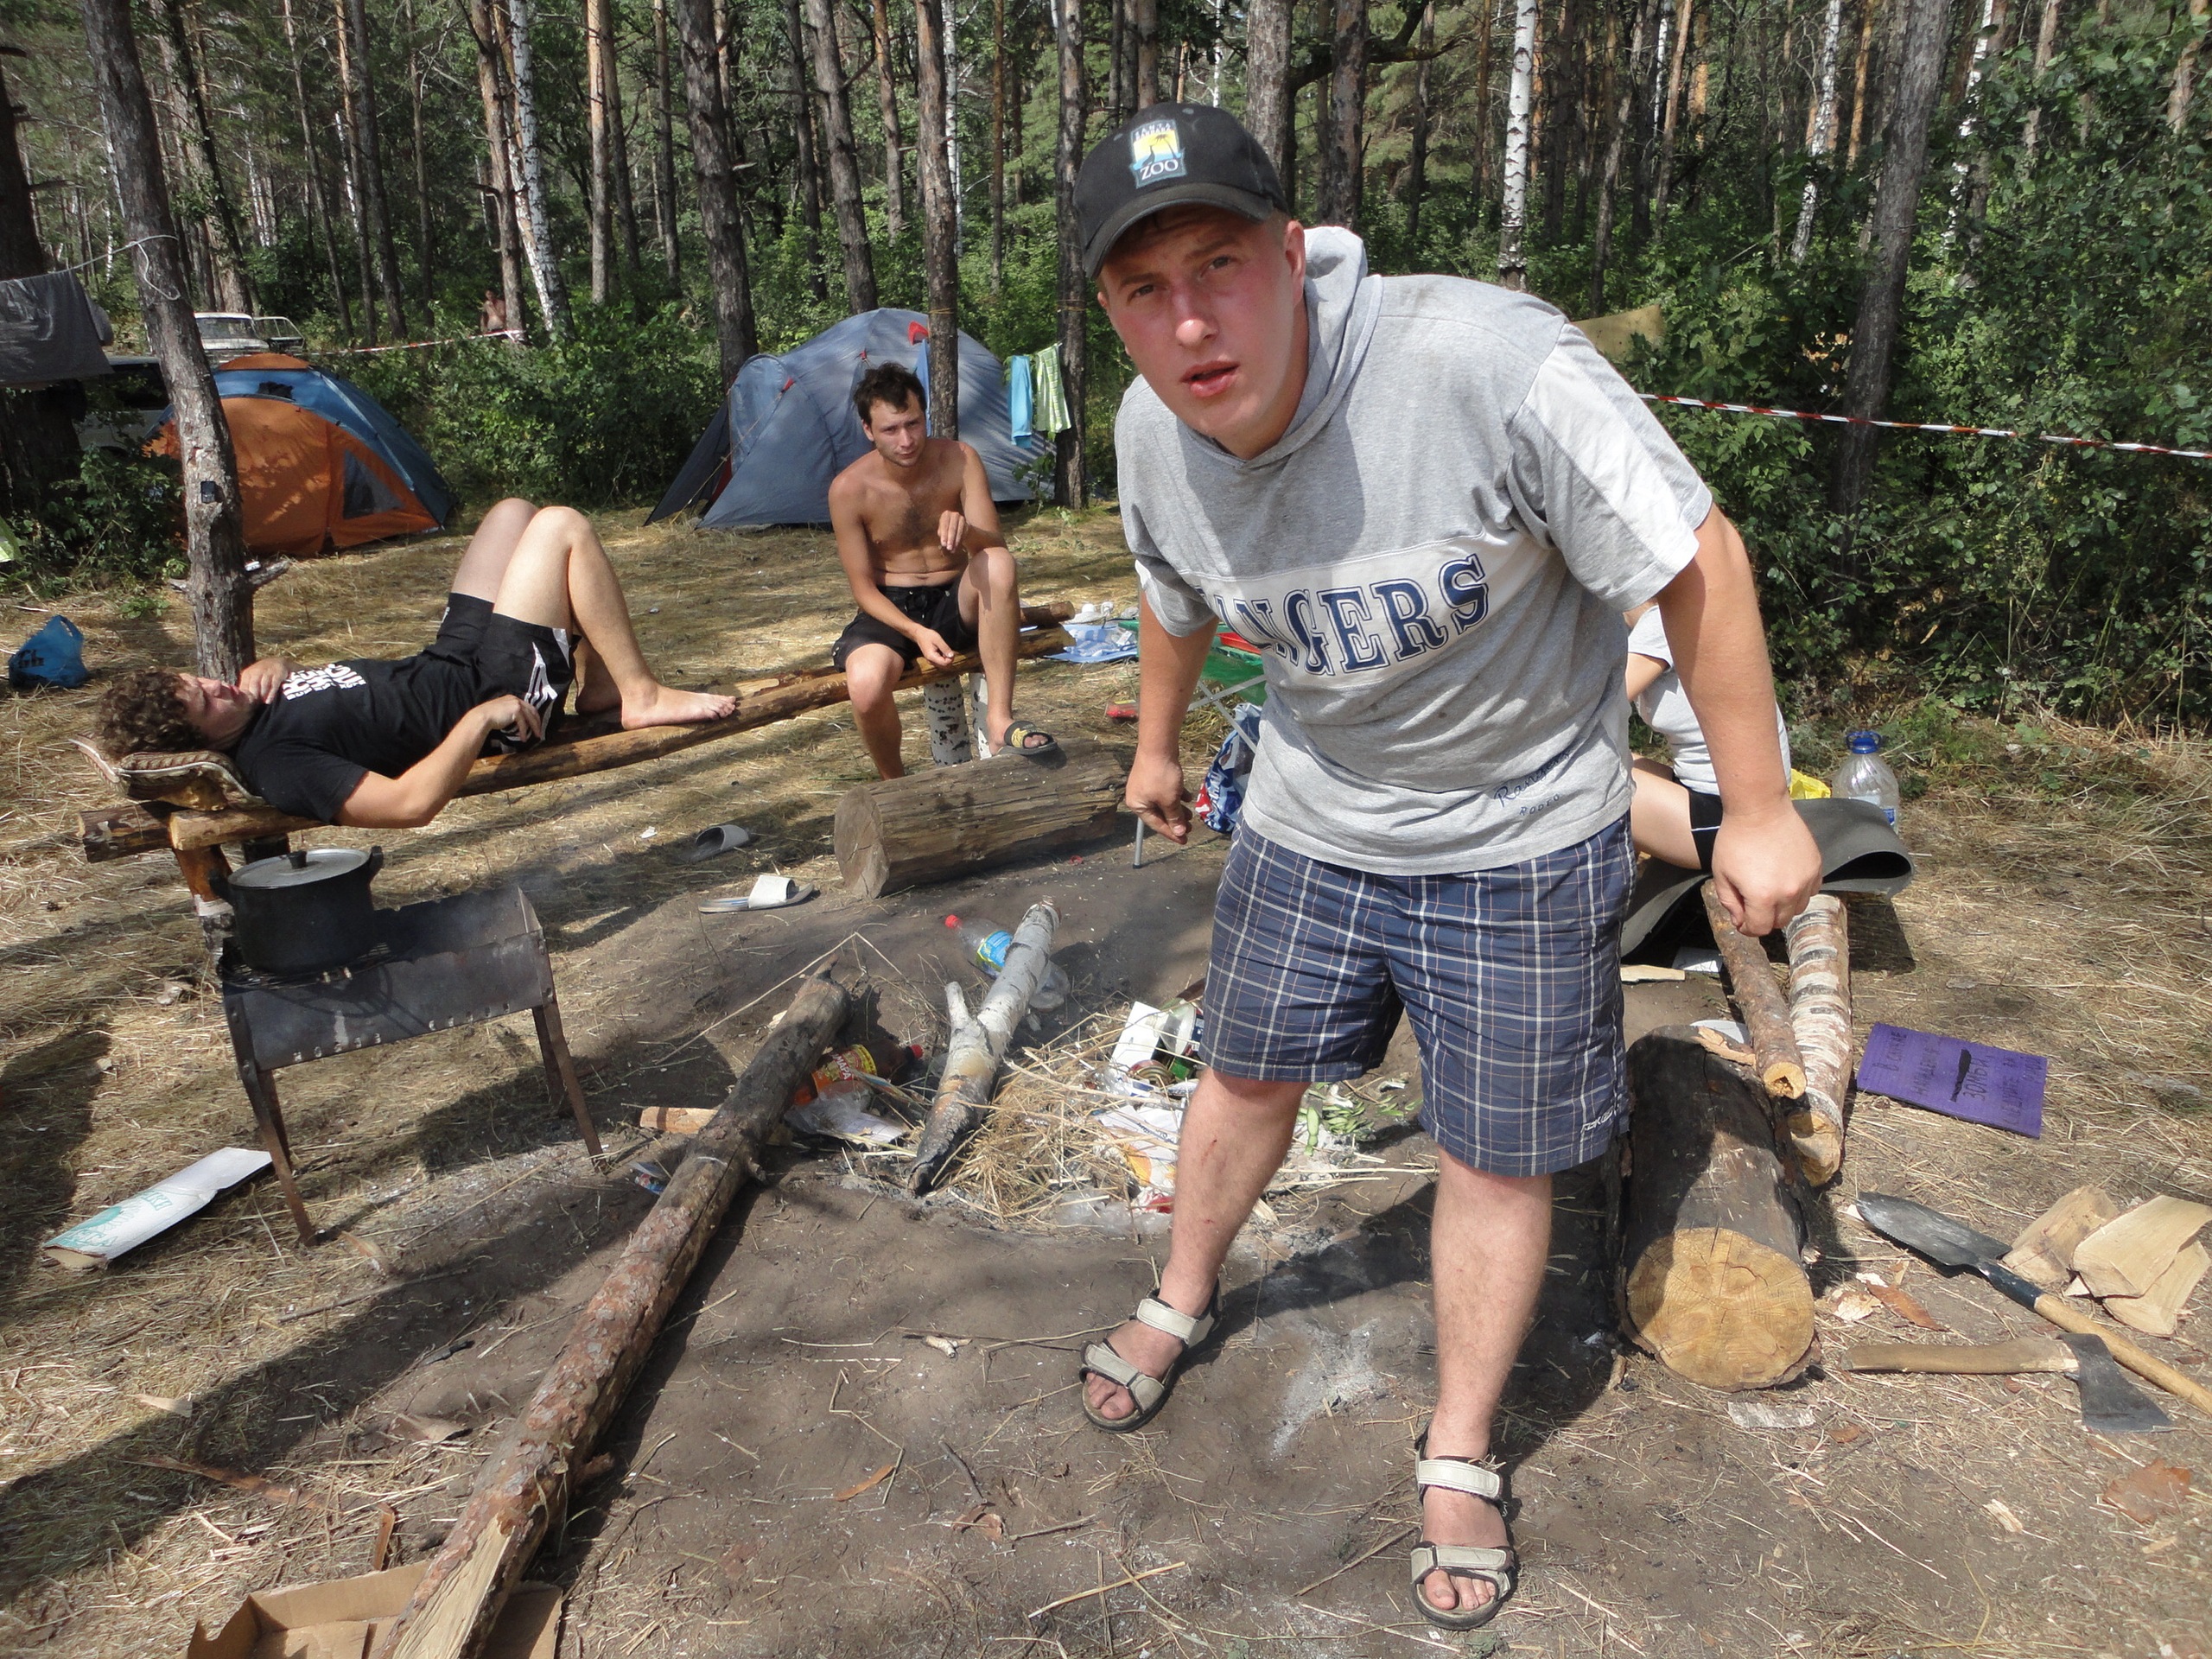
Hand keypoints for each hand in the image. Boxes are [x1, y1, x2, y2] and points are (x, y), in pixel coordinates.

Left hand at [236, 657, 294, 701]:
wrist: (278, 662)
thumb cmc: (263, 674)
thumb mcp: (253, 678)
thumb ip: (248, 687)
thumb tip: (243, 700)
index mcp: (248, 673)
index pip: (245, 686)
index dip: (246, 696)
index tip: (248, 704)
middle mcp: (256, 671)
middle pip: (254, 686)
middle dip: (255, 696)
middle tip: (256, 704)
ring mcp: (268, 671)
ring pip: (264, 685)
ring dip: (263, 695)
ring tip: (263, 702)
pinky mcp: (278, 673)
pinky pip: (273, 685)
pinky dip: (271, 694)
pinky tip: (269, 700)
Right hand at [476, 694, 543, 744]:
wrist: (482, 717)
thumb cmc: (489, 717)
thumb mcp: (503, 712)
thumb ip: (511, 714)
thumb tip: (520, 722)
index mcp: (512, 698)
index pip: (528, 707)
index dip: (533, 716)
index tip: (536, 725)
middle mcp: (516, 699)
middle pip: (532, 711)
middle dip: (537, 722)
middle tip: (539, 732)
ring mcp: (516, 704)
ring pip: (530, 717)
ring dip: (534, 728)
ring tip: (536, 736)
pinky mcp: (516, 711)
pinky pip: (523, 723)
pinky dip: (524, 732)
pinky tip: (523, 739)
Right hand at [911, 628, 956, 666]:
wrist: (920, 635)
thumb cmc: (928, 636)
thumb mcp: (938, 640)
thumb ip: (945, 648)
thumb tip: (952, 656)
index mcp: (932, 657)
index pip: (945, 663)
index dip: (950, 658)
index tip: (951, 651)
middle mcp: (931, 662)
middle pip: (945, 666)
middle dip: (949, 659)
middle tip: (947, 650)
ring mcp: (931, 662)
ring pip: (943, 665)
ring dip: (946, 658)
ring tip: (943, 650)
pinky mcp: (932, 660)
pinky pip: (940, 662)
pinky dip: (943, 658)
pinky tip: (941, 651)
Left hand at [937, 510, 967, 556]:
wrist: (958, 523)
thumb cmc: (947, 527)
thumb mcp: (942, 529)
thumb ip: (942, 534)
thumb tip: (943, 543)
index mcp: (946, 514)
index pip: (944, 526)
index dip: (944, 536)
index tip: (943, 544)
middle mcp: (954, 515)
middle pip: (952, 528)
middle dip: (950, 539)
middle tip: (949, 548)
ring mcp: (962, 519)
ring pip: (959, 532)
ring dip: (955, 541)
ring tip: (952, 549)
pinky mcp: (967, 524)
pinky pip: (963, 534)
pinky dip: (959, 541)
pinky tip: (956, 546)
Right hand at [1124, 751, 1191, 842]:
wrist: (1158, 746)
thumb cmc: (1162, 776)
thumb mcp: (1169, 800)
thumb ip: (1174, 817)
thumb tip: (1178, 832)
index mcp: (1138, 806)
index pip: (1156, 825)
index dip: (1172, 833)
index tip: (1184, 840)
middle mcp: (1139, 797)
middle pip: (1159, 814)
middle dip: (1175, 821)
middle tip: (1189, 828)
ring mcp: (1145, 786)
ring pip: (1163, 802)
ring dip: (1177, 809)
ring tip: (1190, 815)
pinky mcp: (1153, 776)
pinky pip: (1165, 791)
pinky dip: (1175, 796)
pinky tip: (1187, 797)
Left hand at [1708, 801, 1821, 936]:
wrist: (1760, 810)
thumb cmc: (1735, 840)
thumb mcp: (1722, 874)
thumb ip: (1730, 902)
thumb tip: (1741, 921)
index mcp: (1762, 897)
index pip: (1759, 929)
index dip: (1748, 928)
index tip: (1742, 920)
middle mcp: (1788, 893)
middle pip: (1779, 922)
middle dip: (1764, 918)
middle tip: (1753, 905)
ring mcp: (1806, 880)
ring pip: (1797, 909)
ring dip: (1783, 907)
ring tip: (1770, 891)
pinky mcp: (1816, 867)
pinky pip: (1811, 891)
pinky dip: (1799, 893)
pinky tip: (1785, 881)